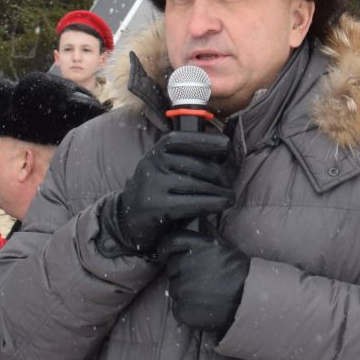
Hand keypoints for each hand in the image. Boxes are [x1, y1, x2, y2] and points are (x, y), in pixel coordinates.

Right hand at [102, 131, 236, 255]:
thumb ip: (187, 159)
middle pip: (196, 164)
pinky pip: (191, 203)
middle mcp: (152, 164)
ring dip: (220, 191)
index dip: (205, 140)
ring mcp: (151, 185)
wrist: (129, 221)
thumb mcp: (167, 170)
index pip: (181, 139)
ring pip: (196, 184)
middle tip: (231, 183)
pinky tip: (222, 204)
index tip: (226, 145)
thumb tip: (224, 151)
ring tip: (230, 197)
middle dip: (219, 174)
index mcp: (156, 152)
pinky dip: (212, 204)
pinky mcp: (154, 207)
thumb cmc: (159, 193)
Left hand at [155, 229, 249, 334]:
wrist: (250, 299)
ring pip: (174, 288)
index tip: (166, 255)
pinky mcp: (183, 308)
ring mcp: (184, 287)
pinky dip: (187, 309)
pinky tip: (203, 307)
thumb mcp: (226, 247)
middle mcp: (188, 265)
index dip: (166, 248)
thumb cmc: (239, 272)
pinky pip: (177, 307)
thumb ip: (209, 233)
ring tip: (205, 294)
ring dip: (185, 291)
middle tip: (200, 280)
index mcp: (199, 247)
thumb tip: (200, 218)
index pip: (171, 241)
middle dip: (181, 273)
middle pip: (172, 267)